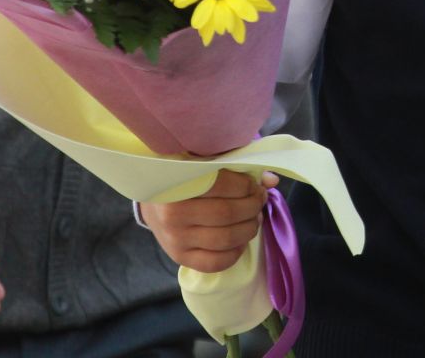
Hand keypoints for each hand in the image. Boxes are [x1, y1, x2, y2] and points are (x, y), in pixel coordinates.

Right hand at [141, 170, 275, 273]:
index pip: (223, 185)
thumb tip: (272, 180)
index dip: (247, 186)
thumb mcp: (205, 162)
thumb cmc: (184, 175)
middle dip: (252, 207)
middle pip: (228, 214)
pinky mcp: (179, 257)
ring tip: (254, 219)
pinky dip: (235, 253)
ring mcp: (175, 239)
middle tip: (259, 200)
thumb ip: (237, 165)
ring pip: (225, 240)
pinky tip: (240, 240)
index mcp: (178, 182)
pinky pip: (214, 263)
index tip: (255, 185)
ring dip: (249, 229)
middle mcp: (173, 213)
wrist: (152, 200)